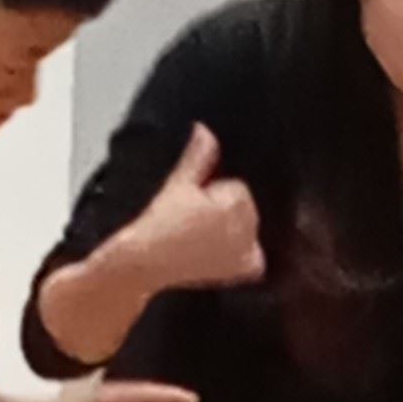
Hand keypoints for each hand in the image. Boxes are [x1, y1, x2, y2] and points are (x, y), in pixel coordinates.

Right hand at [126, 124, 264, 292]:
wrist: (146, 260)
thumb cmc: (160, 222)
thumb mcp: (180, 182)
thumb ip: (198, 155)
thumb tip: (204, 129)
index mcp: (237, 204)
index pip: (239, 189)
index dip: (216, 193)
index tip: (197, 202)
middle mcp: (248, 230)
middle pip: (248, 210)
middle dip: (227, 211)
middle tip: (195, 221)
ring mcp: (246, 253)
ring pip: (250, 232)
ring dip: (235, 233)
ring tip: (202, 238)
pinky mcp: (241, 272)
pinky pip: (256, 261)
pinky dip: (244, 259)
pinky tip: (220, 255)